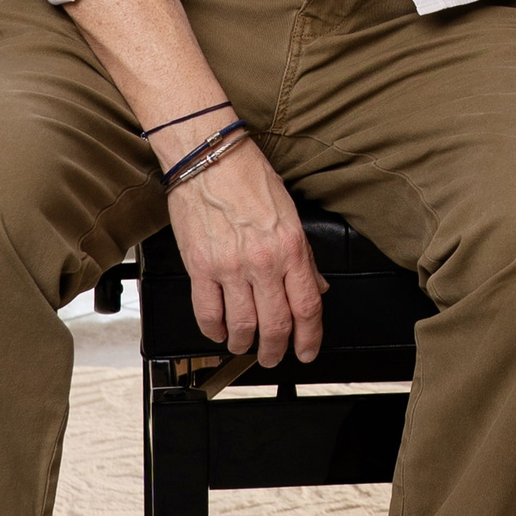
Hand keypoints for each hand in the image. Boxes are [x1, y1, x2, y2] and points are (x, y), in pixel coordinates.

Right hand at [171, 138, 324, 368]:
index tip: (307, 351)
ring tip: (244, 346)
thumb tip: (314, 288)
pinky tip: (219, 331)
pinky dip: (214, 330)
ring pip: (242, 325)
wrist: (209, 159)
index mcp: (290, 249)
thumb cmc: (249, 178)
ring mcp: (230, 267)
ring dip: (244, 344)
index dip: (310, 338)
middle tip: (272, 356)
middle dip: (276, 349)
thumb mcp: (290, 215)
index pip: (307, 307)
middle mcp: (263, 262)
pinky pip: (207, 313)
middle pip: (275, 324)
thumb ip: (303, 257)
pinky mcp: (200, 267)